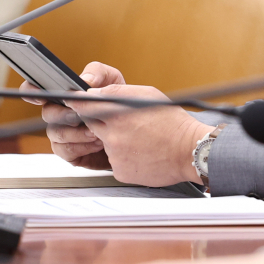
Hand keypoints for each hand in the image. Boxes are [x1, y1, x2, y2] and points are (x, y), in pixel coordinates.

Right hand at [24, 61, 124, 170]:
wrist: (132, 130)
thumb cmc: (117, 102)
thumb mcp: (112, 80)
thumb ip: (98, 73)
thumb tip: (85, 80)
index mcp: (64, 94)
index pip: (38, 89)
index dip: (32, 91)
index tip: (39, 95)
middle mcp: (59, 113)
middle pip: (48, 113)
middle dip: (65, 114)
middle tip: (83, 115)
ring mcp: (62, 133)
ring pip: (55, 133)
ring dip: (77, 132)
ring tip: (97, 131)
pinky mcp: (70, 152)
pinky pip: (65, 150)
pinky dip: (81, 146)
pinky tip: (96, 143)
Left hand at [66, 75, 213, 187]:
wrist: (190, 151)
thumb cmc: (172, 122)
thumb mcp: (146, 95)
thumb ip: (116, 91)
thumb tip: (93, 93)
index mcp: (117, 113)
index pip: (83, 106)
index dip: (78, 104)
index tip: (73, 102)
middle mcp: (112, 135)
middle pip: (91, 125)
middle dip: (101, 122)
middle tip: (122, 122)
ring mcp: (115, 155)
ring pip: (105, 144)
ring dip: (115, 141)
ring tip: (140, 139)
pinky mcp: (120, 171)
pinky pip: (115, 161)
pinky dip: (124, 157)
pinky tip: (142, 152)